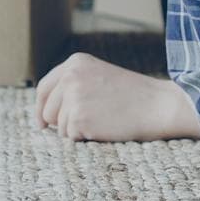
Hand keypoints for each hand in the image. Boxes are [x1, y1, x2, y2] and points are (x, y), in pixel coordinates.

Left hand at [35, 51, 199, 141]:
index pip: (44, 88)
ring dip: (76, 130)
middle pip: (47, 110)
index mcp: (75, 62)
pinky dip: (84, 137)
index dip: (41, 108)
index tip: (42, 123)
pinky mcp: (77, 116)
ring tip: (102, 119)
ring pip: (58, 126)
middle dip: (60, 122)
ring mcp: (73, 95)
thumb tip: (45, 111)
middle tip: (87, 123)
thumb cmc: (133, 96)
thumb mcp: (100, 77)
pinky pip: (69, 137)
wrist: (158, 105)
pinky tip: (104, 127)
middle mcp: (70, 76)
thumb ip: (74, 84)